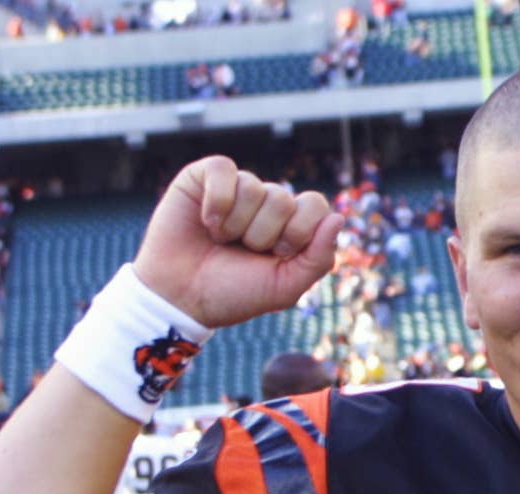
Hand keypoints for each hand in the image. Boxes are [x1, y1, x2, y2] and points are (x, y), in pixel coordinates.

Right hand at [132, 157, 344, 329]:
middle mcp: (265, 204)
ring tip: (220, 240)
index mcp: (290, 226)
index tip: (277, 255)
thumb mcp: (284, 287)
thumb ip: (319, 258)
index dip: (297, 232)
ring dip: (235, 225)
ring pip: (253, 187)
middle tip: (242, 251)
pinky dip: (216, 201)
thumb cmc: (232, 294)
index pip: (315, 205)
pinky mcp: (204, 177)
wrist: (180, 298)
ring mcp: (236, 188)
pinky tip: (205, 221)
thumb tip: (339, 217)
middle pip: (282, 199)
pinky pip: (223, 169)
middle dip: (261, 235)